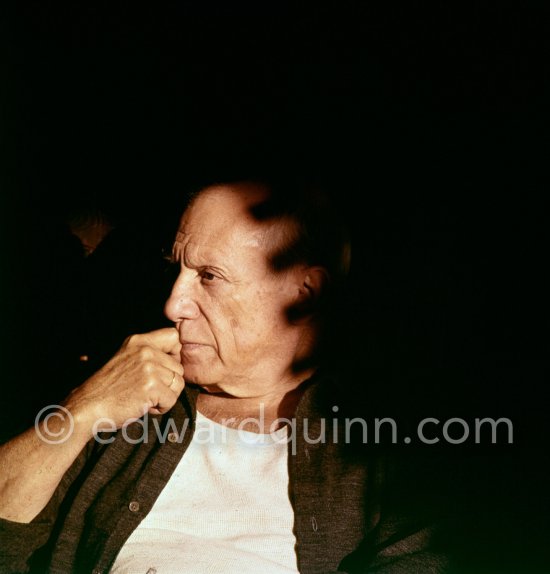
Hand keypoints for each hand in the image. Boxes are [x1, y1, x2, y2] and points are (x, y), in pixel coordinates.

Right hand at [63, 327, 183, 433]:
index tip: (166, 368)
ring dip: (165, 396)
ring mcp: (149, 367)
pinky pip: (172, 399)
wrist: (87, 406)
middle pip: (179, 367)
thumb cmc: (108, 388)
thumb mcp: (126, 358)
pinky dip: (161, 408)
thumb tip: (177, 357)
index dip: (176, 354)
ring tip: (145, 398)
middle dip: (168, 383)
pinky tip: (144, 406)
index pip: (174, 336)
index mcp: (139, 341)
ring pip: (178, 384)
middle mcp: (145, 350)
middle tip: (147, 390)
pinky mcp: (151, 386)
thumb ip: (148, 353)